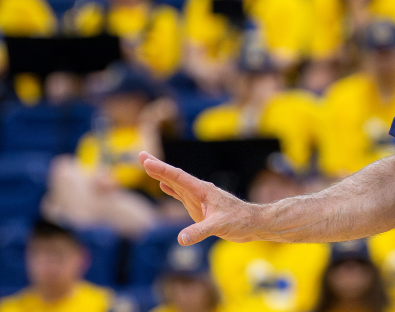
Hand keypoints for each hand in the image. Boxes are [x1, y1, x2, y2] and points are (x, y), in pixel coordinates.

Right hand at [139, 151, 261, 244]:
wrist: (254, 223)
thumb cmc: (240, 221)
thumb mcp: (219, 226)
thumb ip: (200, 232)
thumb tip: (181, 239)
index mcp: (203, 190)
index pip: (178, 177)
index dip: (162, 169)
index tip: (146, 161)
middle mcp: (199, 191)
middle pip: (175, 176)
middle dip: (157, 166)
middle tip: (140, 155)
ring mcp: (200, 199)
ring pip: (177, 184)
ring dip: (162, 176)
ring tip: (148, 165)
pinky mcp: (201, 207)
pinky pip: (182, 195)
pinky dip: (171, 190)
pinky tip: (163, 186)